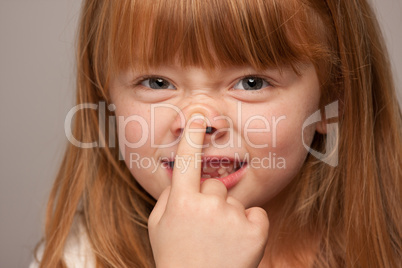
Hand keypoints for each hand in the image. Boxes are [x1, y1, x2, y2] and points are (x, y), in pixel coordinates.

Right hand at [148, 114, 268, 267]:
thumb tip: (178, 177)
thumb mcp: (158, 227)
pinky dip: (250, 226)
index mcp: (181, 202)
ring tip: (220, 241)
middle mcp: (208, 205)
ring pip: (234, 201)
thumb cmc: (176, 257)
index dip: (192, 137)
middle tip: (205, 228)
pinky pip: (255, 214)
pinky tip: (237, 244)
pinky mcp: (256, 230)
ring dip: (229, 216)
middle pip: (215, 185)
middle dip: (211, 201)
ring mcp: (233, 217)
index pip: (187, 160)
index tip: (198, 118)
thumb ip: (167, 197)